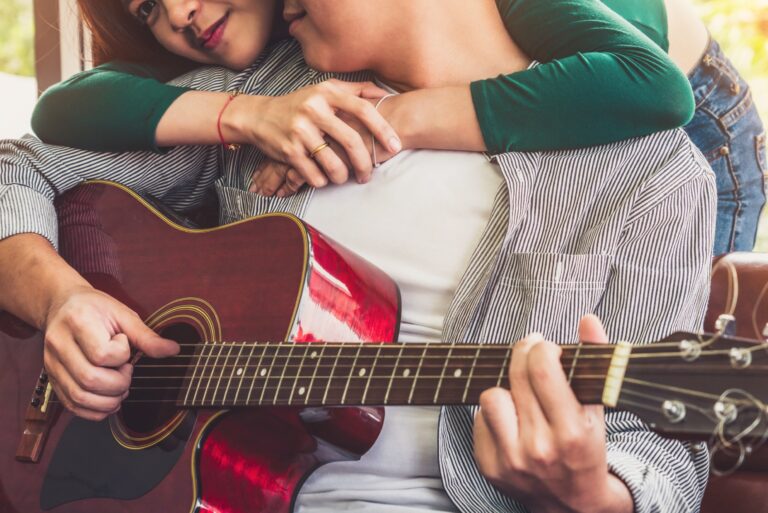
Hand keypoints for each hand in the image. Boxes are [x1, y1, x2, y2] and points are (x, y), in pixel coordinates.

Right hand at [43, 285, 178, 420]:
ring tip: (120, 387)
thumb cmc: (95, 309)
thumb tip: (173, 350)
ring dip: (108, 400)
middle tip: (126, 372)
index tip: (123, 344)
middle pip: (90, 380)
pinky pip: (71, 406)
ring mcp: (52, 364)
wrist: (63, 305)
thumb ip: (146, 336)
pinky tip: (108, 398)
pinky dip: (95, 410)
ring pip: (79, 397)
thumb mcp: (123, 315)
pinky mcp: (52, 379)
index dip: (122, 356)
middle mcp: (59, 345)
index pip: (102, 354)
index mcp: (78, 322)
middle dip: (119, 384)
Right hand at [249, 102, 400, 196]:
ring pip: (333, 163)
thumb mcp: (324, 90)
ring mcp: (300, 130)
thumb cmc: (299, 105)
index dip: (383, 128)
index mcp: (326, 93)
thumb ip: (355, 90)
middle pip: (350, 140)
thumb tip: (385, 93)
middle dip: (364, 162)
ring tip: (345, 178)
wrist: (259, 116)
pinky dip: (322, 181)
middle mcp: (313, 109)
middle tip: (369, 174)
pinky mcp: (288, 151)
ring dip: (343, 176)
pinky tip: (323, 179)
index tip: (396, 145)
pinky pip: (314, 175)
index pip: (362, 109)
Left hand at [473, 315, 633, 512]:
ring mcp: (511, 460)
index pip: (544, 370)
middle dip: (523, 355)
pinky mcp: (490, 468)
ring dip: (506, 390)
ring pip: (491, 396)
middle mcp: (539, 448)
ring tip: (521, 395)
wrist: (573, 506)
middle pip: (516, 377)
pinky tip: (511, 420)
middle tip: (531, 353)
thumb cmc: (587, 450)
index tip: (546, 346)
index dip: (541, 348)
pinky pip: (479, 420)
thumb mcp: (599, 409)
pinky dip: (494, 415)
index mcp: (571, 432)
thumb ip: (596, 360)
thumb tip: (587, 319)